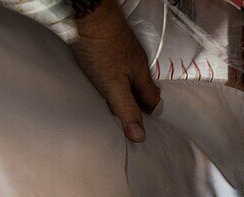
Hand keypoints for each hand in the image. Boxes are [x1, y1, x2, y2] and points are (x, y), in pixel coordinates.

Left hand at [72, 0, 160, 141]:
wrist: (90, 13)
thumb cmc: (102, 48)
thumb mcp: (114, 85)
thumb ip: (126, 109)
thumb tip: (139, 136)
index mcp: (142, 75)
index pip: (152, 100)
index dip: (147, 113)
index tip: (140, 124)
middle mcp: (137, 62)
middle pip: (143, 87)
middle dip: (138, 100)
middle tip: (128, 112)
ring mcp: (125, 50)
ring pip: (131, 74)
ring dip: (126, 86)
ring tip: (114, 96)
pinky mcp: (112, 41)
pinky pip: (119, 61)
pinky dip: (115, 71)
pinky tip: (103, 72)